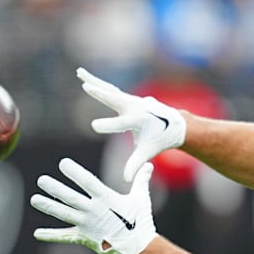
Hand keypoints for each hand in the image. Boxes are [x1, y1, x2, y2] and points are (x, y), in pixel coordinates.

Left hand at [30, 158, 156, 253]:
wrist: (138, 248)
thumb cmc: (140, 221)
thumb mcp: (141, 197)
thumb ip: (141, 179)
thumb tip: (149, 164)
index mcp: (106, 199)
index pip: (87, 182)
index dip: (74, 172)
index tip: (63, 163)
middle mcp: (93, 211)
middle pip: (70, 198)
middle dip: (55, 188)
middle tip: (41, 180)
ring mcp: (87, 225)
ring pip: (64, 214)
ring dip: (48, 207)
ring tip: (34, 199)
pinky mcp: (84, 238)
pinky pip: (65, 236)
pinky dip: (51, 235)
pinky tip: (37, 233)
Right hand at [77, 67, 185, 181]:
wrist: (174, 124)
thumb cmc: (159, 139)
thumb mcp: (147, 151)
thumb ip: (136, 164)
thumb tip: (126, 181)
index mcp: (138, 121)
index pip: (120, 124)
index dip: (108, 125)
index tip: (94, 126)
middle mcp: (134, 107)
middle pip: (114, 99)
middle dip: (101, 94)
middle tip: (86, 86)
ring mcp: (131, 100)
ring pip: (109, 89)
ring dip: (94, 81)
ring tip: (79, 72)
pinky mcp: (127, 98)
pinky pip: (110, 89)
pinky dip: (98, 83)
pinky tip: (85, 76)